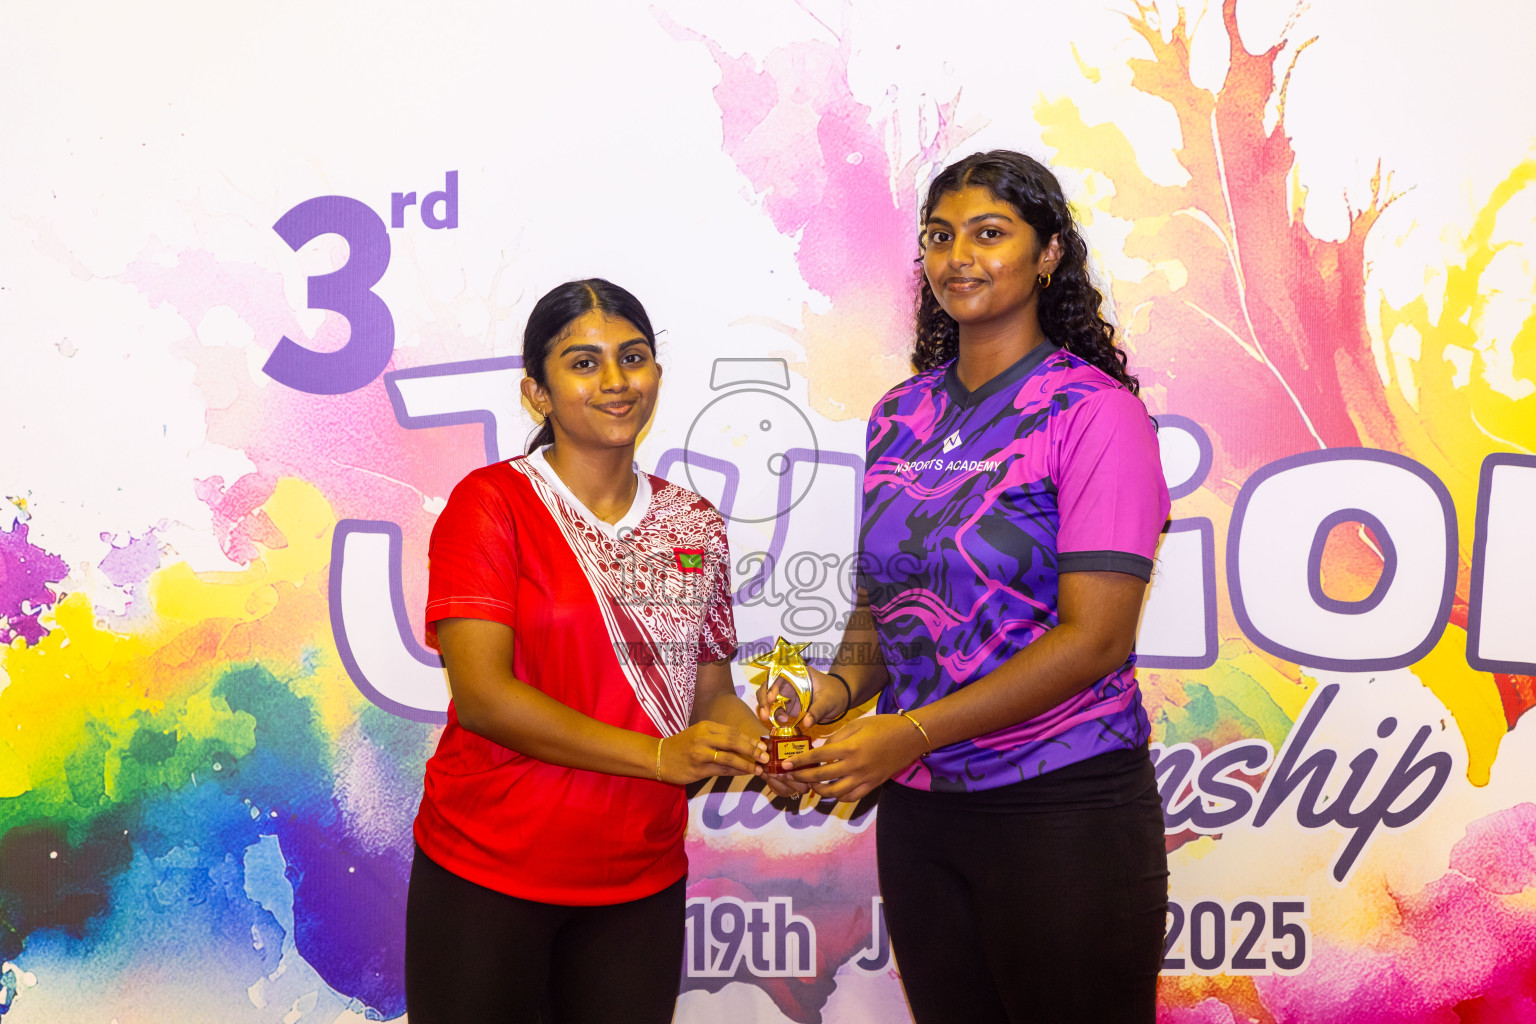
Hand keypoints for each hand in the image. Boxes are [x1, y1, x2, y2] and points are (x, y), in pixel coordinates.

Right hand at [658, 721, 765, 784]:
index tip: (763, 744)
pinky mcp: (698, 768)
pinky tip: (745, 773)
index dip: (750, 738)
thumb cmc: (681, 746)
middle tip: (765, 756)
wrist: (658, 757)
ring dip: (747, 763)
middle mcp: (704, 737)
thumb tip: (743, 745)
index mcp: (706, 726)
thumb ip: (718, 739)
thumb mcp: (699, 736)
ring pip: (729, 757)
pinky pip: (721, 770)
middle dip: (752, 749)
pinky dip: (735, 771)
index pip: (733, 731)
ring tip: (759, 768)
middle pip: (734, 742)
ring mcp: (700, 753)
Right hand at [755, 666, 849, 733]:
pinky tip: (782, 722)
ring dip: (767, 709)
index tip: (771, 698)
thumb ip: (817, 711)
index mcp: (797, 674)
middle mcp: (788, 682)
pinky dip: (774, 716)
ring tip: (771, 720)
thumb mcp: (828, 701)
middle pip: (768, 686)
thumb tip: (806, 723)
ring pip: (769, 699)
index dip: (770, 685)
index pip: (777, 675)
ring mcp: (787, 694)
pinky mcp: (788, 705)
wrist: (841, 699)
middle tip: (765, 715)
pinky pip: (776, 710)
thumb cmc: (835, 693)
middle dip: (763, 700)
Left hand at [779, 714, 927, 801]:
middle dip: (803, 777)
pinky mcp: (872, 785)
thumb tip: (820, 750)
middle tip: (791, 775)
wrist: (910, 737)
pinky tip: (832, 790)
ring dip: (819, 790)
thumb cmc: (883, 725)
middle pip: (822, 776)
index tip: (785, 764)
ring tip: (811, 784)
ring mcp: (864, 778)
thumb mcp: (857, 724)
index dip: (799, 761)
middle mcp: (855, 766)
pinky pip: (851, 797)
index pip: (817, 757)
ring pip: (834, 792)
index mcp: (850, 747)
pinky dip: (838, 796)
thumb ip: (836, 738)